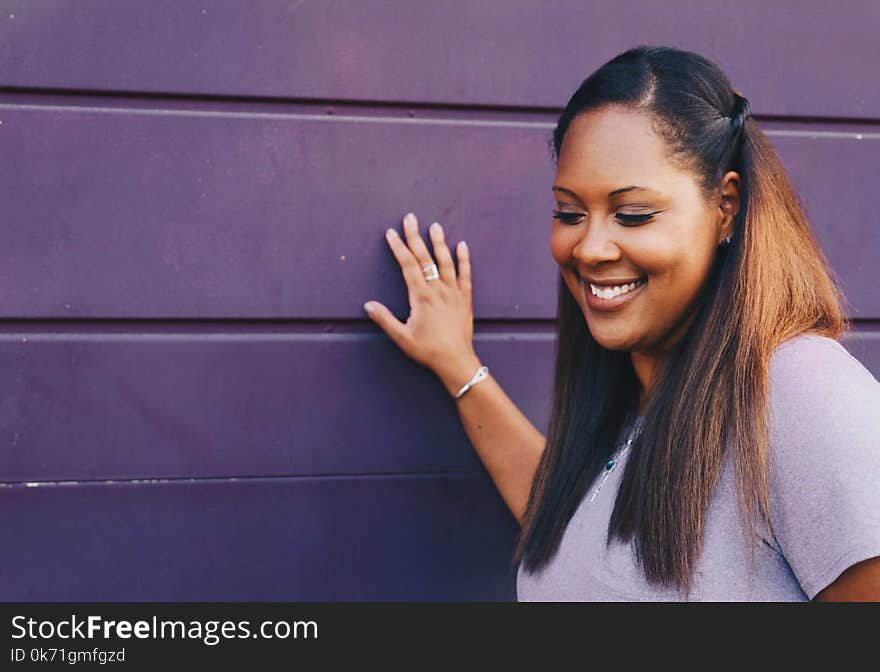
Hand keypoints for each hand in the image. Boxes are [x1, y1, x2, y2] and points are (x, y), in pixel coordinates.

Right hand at [364, 212, 478, 385]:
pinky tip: (461, 245)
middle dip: (415, 236)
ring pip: (446, 262)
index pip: (407, 265)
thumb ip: (385, 319)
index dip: (399, 248)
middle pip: (425, 258)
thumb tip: (368, 305)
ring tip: (435, 225)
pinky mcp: (465, 299)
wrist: (456, 361)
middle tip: (410, 218)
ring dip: (439, 242)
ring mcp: (453, 293)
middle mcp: (438, 290)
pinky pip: (465, 275)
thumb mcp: (402, 337)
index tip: (391, 233)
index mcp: (421, 296)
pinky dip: (464, 259)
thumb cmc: (427, 351)